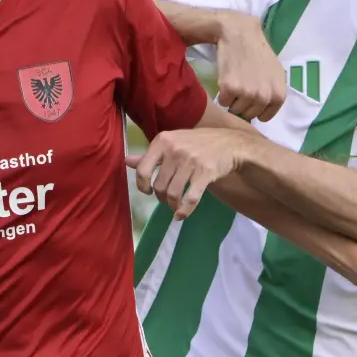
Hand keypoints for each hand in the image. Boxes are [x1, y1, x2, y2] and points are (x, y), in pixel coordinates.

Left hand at [128, 128, 252, 219]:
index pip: (143, 170)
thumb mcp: (172, 143)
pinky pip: (191, 199)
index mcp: (162, 141)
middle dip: (161, 198)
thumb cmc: (197, 143)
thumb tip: (126, 161)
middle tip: (167, 199)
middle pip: (159, 186)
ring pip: (173, 194)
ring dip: (172, 205)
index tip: (147, 192)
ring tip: (175, 206)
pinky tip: (181, 216)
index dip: (142, 186)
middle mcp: (175, 149)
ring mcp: (191, 161)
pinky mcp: (206, 172)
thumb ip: (150, 155)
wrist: (230, 143)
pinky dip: (184, 211)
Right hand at [214, 13, 287, 121]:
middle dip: (242, 104)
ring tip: (234, 81)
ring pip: (235, 110)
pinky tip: (227, 78)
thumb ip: (274, 92)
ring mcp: (247, 93)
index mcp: (278, 95)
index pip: (264, 117)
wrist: (240, 33)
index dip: (255, 109)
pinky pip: (223, 102)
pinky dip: (222, 94)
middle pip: (248, 114)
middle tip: (241, 86)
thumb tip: (266, 111)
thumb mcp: (276, 72)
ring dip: (232, 100)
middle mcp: (265, 96)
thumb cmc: (257, 52)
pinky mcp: (230, 88)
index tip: (251, 98)